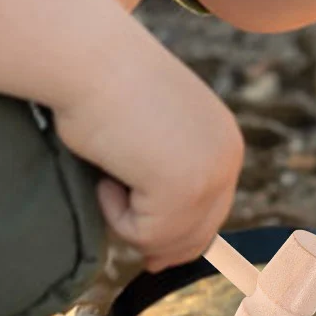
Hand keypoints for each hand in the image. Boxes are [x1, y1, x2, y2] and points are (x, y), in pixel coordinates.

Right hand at [51, 29, 244, 272]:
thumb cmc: (100, 87)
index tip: (155, 259)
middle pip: (198, 234)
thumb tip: (162, 255)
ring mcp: (210, 174)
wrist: (87, 56)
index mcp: (224, 140)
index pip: (212, 210)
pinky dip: (113, 211)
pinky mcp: (183, 190)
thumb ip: (164, 177)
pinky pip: (140, 234)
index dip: (180, 238)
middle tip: (135, 248)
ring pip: (166, 239)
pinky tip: (107, 167)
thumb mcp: (148, 136)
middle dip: (160, 242)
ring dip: (128, 217)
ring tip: (111, 168)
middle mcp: (228, 156)